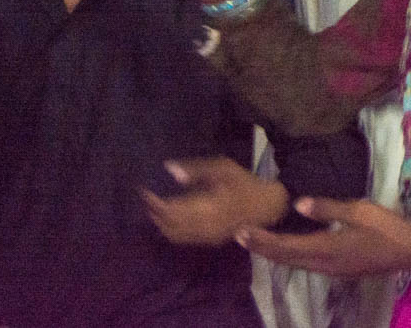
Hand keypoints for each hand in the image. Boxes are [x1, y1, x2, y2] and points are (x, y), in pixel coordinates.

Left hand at [145, 157, 288, 246]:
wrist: (267, 207)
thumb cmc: (244, 184)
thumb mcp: (224, 168)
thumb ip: (197, 170)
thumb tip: (169, 169)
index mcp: (208, 207)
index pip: (172, 210)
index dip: (154, 202)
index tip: (143, 190)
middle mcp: (204, 226)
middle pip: (168, 225)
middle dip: (153, 212)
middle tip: (145, 197)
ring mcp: (205, 237)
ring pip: (172, 234)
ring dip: (159, 222)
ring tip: (152, 206)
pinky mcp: (207, 241)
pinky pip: (181, 238)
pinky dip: (169, 228)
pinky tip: (166, 217)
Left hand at [238, 198, 410, 277]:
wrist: (409, 251)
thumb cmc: (386, 228)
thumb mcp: (358, 211)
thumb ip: (327, 208)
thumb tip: (297, 204)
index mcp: (324, 248)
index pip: (283, 247)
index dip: (260, 240)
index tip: (240, 232)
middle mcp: (322, 264)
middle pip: (284, 258)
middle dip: (261, 248)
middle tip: (240, 236)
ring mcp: (330, 270)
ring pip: (294, 263)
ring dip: (274, 253)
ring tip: (258, 242)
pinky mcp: (338, 269)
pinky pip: (305, 263)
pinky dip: (290, 255)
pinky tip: (289, 247)